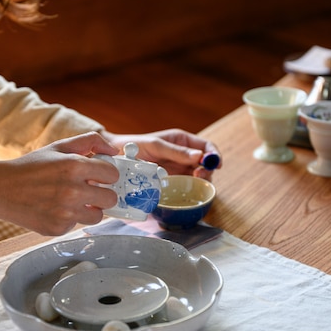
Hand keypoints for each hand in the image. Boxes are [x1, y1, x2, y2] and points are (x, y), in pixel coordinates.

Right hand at [0, 132, 119, 234]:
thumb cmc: (31, 167)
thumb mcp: (59, 147)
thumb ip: (90, 142)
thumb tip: (114, 151)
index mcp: (74, 166)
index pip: (112, 174)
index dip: (107, 174)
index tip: (99, 176)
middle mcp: (72, 190)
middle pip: (110, 198)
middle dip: (103, 193)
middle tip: (90, 190)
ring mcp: (65, 212)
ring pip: (98, 216)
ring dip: (89, 209)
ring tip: (72, 200)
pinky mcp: (57, 228)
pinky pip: (77, 224)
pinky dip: (69, 218)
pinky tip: (54, 208)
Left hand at [101, 128, 220, 179]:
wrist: (116, 158)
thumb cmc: (135, 146)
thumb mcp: (156, 146)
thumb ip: (176, 151)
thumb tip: (199, 156)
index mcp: (182, 141)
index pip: (207, 146)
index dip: (214, 154)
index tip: (215, 163)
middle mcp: (184, 155)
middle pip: (206, 163)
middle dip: (208, 169)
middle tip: (200, 175)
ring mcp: (179, 170)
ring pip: (199, 176)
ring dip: (201, 180)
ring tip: (193, 181)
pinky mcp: (172, 182)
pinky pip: (187, 186)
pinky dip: (190, 188)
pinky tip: (187, 189)